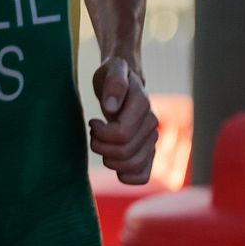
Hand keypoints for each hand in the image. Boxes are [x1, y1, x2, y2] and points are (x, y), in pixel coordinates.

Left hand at [90, 57, 156, 183]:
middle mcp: (151, 125)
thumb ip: (114, 84)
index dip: (101, 133)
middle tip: (93, 135)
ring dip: (110, 161)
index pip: (122, 133)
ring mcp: (151, 140)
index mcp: (143, 105)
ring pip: (133, 166)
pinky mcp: (148, 151)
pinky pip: (143, 176)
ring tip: (100, 145)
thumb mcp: (112, 69)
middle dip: (101, 147)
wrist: (125, 80)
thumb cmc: (114, 74)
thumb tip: (111, 108)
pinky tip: (114, 164)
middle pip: (125, 153)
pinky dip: (127, 176)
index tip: (93, 122)